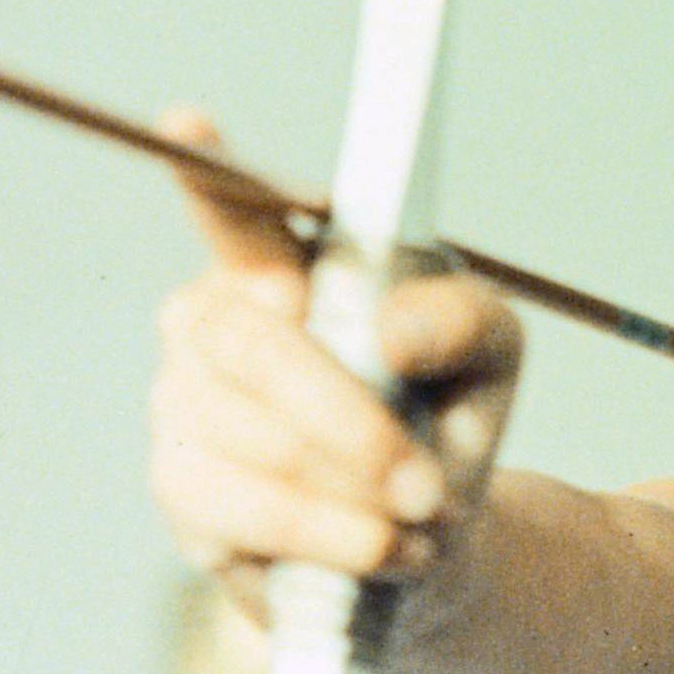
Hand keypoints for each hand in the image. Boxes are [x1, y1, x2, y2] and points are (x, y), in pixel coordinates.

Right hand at [146, 109, 521, 624]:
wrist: (426, 537)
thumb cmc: (443, 412)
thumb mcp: (490, 353)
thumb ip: (461, 319)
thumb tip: (392, 335)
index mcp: (282, 260)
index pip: (232, 202)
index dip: (205, 165)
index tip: (187, 123)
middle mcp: (214, 320)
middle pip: (255, 347)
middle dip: (346, 421)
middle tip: (425, 482)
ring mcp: (184, 402)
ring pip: (254, 440)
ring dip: (354, 490)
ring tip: (424, 518)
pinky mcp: (183, 491)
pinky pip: (244, 513)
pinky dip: (329, 537)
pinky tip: (386, 550)